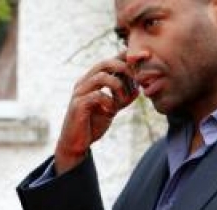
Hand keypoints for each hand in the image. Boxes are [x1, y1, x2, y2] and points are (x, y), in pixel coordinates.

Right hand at [54, 54, 137, 173]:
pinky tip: (111, 110)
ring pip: (101, 77)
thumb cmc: (93, 124)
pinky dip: (109, 101)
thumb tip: (137, 89)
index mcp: (91, 81)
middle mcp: (84, 83)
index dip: (123, 59)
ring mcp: (79, 93)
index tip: (139, 62)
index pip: (108, 62)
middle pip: (104, 63)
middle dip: (123, 69)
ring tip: (122, 101)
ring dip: (118, 87)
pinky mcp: (78, 105)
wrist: (77, 143)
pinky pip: (97, 96)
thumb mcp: (111, 109)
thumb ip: (122, 98)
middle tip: (135, 81)